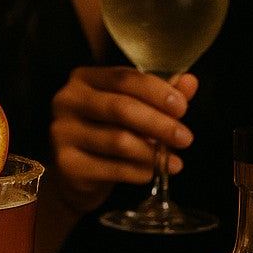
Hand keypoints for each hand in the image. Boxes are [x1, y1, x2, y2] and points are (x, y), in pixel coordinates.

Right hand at [49, 66, 197, 214]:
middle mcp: (68, 101)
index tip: (182, 107)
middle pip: (121, 108)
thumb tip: (190, 82)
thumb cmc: (105, 132)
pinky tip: (153, 172)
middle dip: (159, 124)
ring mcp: (63, 133)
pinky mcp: (67, 164)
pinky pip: (113, 168)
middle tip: (185, 137)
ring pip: (118, 141)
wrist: (75, 174)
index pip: (124, 78)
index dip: (156, 91)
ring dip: (152, 152)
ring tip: (172, 160)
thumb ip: (159, 94)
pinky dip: (139, 171)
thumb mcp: (131, 108)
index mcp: (84, 79)